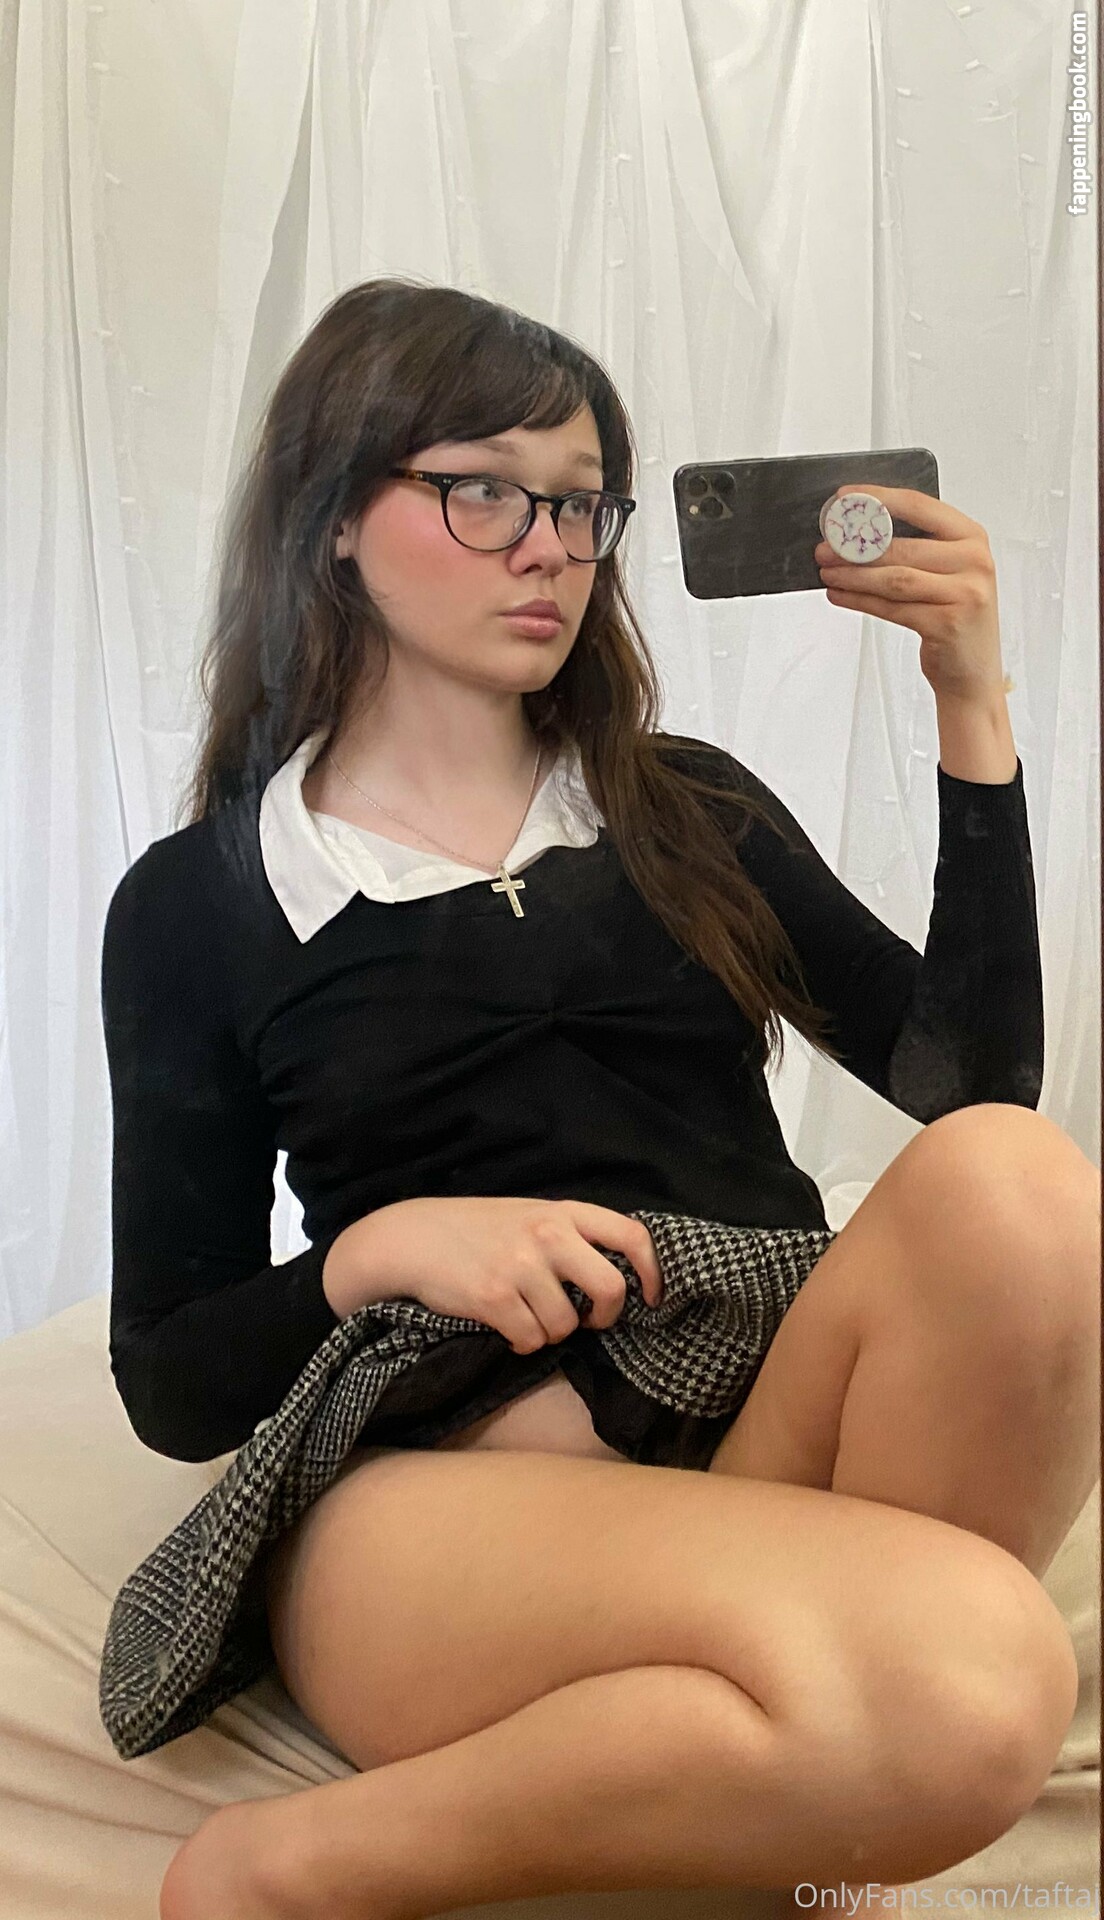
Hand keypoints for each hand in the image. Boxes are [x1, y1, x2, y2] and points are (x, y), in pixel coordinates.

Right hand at [345, 1196, 663, 1353]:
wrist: (413, 1238)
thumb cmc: (477, 1230)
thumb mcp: (530, 1215)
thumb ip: (570, 1235)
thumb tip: (616, 1277)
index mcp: (562, 1212)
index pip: (631, 1236)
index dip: (652, 1272)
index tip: (651, 1297)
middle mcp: (547, 1234)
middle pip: (611, 1289)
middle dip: (604, 1317)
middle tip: (587, 1321)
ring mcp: (520, 1265)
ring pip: (566, 1325)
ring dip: (550, 1332)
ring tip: (527, 1317)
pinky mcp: (493, 1297)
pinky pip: (530, 1340)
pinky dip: (521, 1343)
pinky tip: (505, 1327)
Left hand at [814, 485, 1006, 703]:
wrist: (972, 671)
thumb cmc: (953, 615)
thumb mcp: (947, 572)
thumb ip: (917, 548)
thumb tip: (859, 531)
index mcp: (972, 537)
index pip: (920, 506)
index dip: (879, 499)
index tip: (846, 497)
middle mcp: (974, 561)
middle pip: (903, 548)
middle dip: (856, 548)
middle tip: (824, 548)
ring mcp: (965, 593)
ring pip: (895, 579)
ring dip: (854, 575)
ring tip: (827, 572)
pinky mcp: (947, 624)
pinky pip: (892, 608)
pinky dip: (860, 601)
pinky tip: (839, 595)